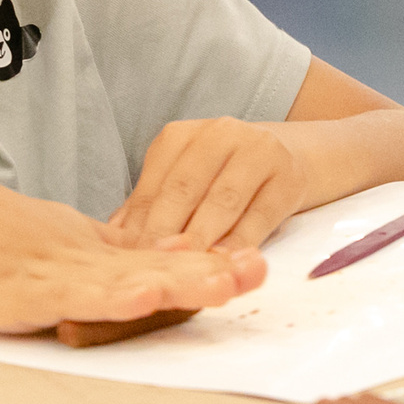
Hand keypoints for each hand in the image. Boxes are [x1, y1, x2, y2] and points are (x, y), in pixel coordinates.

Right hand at [0, 170, 264, 334]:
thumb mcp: (57, 249)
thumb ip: (104, 261)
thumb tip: (157, 266)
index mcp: (92, 255)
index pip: (157, 261)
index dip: (202, 265)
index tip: (249, 263)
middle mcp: (80, 263)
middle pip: (152, 267)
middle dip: (206, 273)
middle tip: (257, 270)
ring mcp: (51, 275)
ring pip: (124, 278)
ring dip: (177, 281)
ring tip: (223, 281)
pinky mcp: (18, 293)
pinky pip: (71, 295)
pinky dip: (110, 295)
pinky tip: (143, 291)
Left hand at [109, 117, 309, 253]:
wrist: (292, 156)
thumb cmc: (225, 177)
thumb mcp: (186, 181)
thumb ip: (152, 207)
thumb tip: (111, 242)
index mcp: (183, 136)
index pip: (154, 184)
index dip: (138, 224)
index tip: (123, 261)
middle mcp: (220, 134)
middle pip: (184, 189)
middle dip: (164, 233)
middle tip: (148, 269)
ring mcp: (259, 150)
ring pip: (221, 201)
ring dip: (200, 239)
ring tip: (183, 270)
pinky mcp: (288, 176)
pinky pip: (259, 215)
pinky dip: (240, 242)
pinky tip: (225, 263)